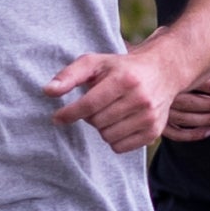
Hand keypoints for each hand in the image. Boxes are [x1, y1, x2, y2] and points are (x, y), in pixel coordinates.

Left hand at [47, 50, 182, 154]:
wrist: (162, 72)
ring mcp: (149, 117)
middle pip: (97, 122)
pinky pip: (120, 148)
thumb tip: (48, 91)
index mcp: (125, 79)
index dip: (69, 114)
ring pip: (107, 137)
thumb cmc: (122, 68)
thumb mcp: (96, 62)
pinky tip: (119, 122)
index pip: (90, 104)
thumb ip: (69, 75)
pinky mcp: (154, 132)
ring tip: (109, 112)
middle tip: (96, 105)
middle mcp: (140, 99)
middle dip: (90, 116)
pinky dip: (113, 138)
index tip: (57, 117)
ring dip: (102, 128)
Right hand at [165, 76, 209, 141]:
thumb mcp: (178, 73)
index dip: (206, 87)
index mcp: (165, 83)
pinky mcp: (160, 126)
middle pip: (188, 103)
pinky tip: (209, 131)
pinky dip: (194, 134)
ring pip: (185, 119)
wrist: (135, 91)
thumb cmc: (165, 80)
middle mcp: (161, 99)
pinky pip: (177, 134)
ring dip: (207, 119)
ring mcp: (159, 114)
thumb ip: (199, 80)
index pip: (187, 85)